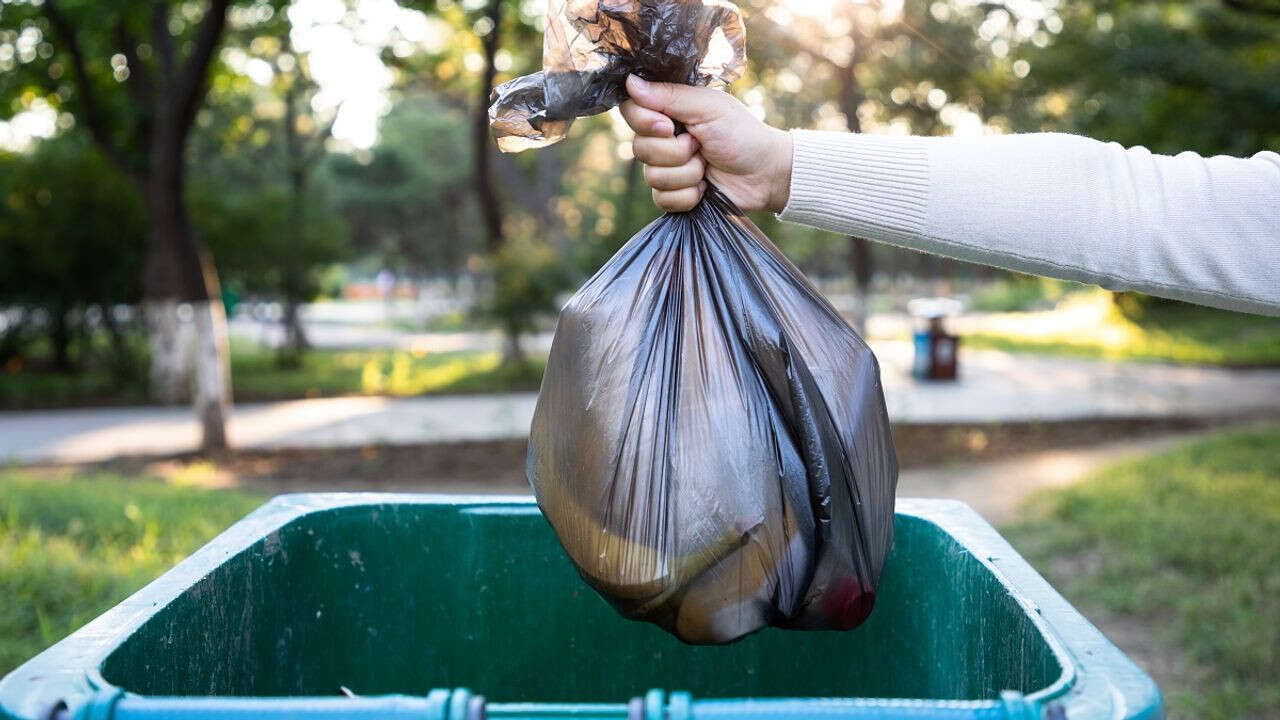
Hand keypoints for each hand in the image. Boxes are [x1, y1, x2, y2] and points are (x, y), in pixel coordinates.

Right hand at [620, 75, 792, 212]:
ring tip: (707, 166)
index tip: (669, 126)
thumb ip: (669, 95)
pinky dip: (689, 195)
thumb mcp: (708, 107)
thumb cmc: (741, 134)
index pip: (631, 111)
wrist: (764, 174)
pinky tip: (705, 188)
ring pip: (652, 177)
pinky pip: (663, 199)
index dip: (645, 122)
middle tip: (700, 146)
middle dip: (675, 152)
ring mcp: (666, 168)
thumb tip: (629, 82)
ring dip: (687, 173)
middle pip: (639, 148)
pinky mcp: (673, 195)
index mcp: (668, 112)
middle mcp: (662, 139)